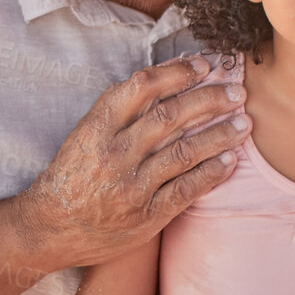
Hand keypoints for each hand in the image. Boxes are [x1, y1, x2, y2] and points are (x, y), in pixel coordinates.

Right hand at [20, 54, 250, 269]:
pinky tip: (230, 160)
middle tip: (237, 93)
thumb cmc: (73, 175)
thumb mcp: (86, 135)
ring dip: (220, 135)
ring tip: (245, 124)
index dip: (177, 73)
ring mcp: (131, 187)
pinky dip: (212, 173)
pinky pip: (186, 189)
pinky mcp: (146, 216)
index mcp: (96, 128)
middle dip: (209, 100)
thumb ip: (122, 112)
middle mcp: (114, 155)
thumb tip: (170, 79)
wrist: (49, 229)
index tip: (204, 66)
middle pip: (170, 117)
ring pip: (185, 152)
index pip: (142, 88)